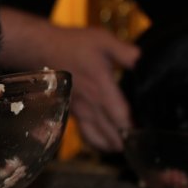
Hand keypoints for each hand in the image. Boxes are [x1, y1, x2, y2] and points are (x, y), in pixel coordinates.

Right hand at [0, 6, 139, 151]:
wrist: (42, 49)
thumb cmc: (73, 44)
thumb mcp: (102, 40)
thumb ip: (124, 52)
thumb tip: (143, 60)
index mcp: (101, 87)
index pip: (120, 116)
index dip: (133, 128)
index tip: (146, 133)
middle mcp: (90, 103)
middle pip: (110, 132)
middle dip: (126, 141)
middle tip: (140, 144)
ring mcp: (80, 110)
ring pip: (97, 137)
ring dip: (111, 144)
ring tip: (124, 146)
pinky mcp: (72, 111)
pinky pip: (85, 134)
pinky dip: (96, 142)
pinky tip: (105, 143)